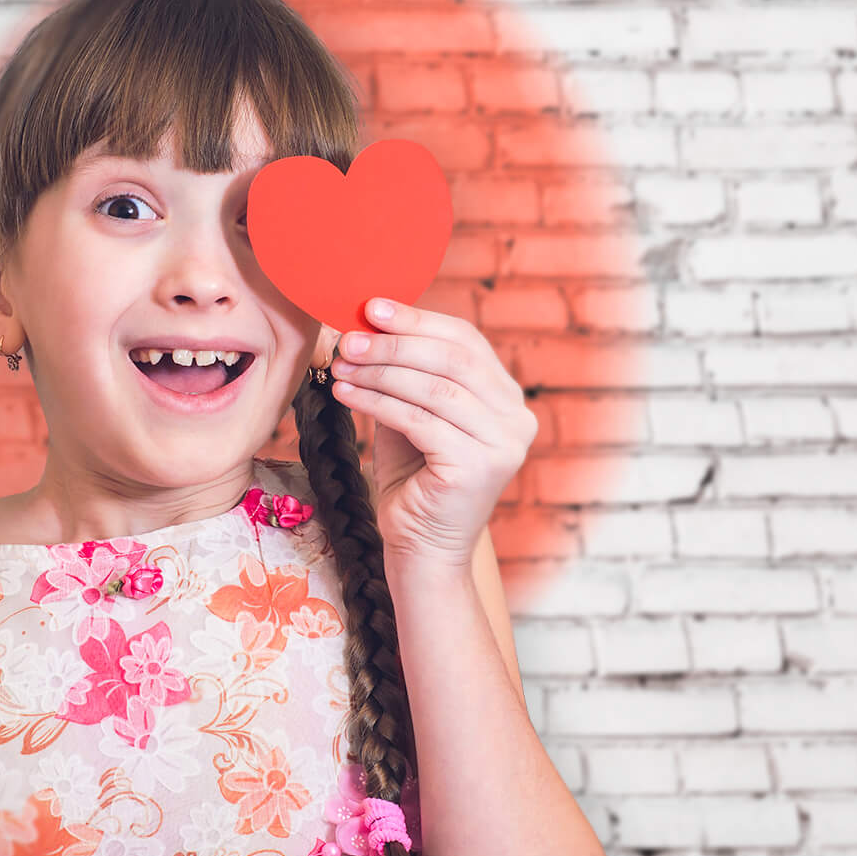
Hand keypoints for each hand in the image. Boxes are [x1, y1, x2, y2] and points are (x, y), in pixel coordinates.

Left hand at [325, 297, 536, 570]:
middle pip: (452, 358)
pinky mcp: (479, 466)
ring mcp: (504, 443)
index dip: (417, 320)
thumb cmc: (414, 480)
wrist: (422, 548)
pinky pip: (419, 420)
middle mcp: (516, 417)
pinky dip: (377, 401)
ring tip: (340, 364)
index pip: (465, 341)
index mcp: (506, 397)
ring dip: (380, 371)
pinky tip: (345, 393)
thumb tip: (366, 325)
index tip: (370, 307)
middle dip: (395, 343)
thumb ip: (404, 375)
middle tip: (349, 338)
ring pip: (434, 388)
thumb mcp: (411, 415)